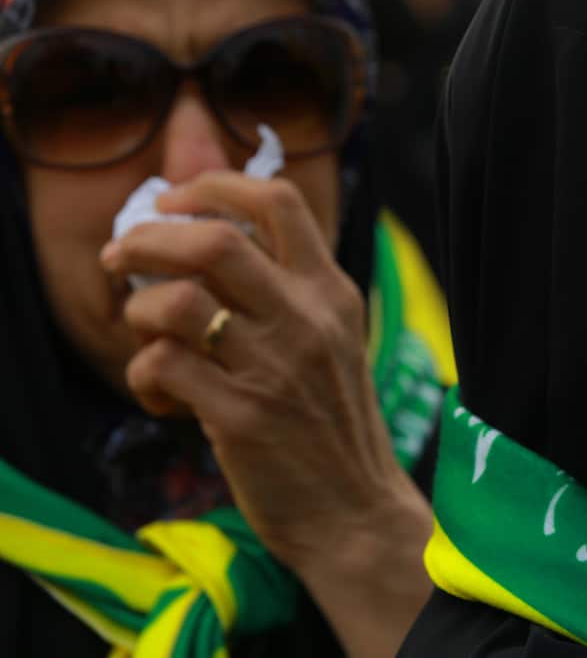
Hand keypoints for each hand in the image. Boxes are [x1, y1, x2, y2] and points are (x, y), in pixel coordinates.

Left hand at [102, 171, 431, 656]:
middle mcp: (307, 318)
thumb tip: (203, 232)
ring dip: (138, 314)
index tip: (171, 201)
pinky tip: (164, 399)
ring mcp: (274, 367)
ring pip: (175, 302)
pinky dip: (143, 378)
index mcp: (331, 291)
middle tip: (121, 257)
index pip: (278, 200)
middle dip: (146, 238)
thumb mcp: (328, 339)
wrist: (356, 510)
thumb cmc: (331, 422)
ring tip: (147, 338)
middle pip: (214, 238)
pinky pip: (160, 368)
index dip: (213, 184)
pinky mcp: (241, 417)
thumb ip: (282, 288)